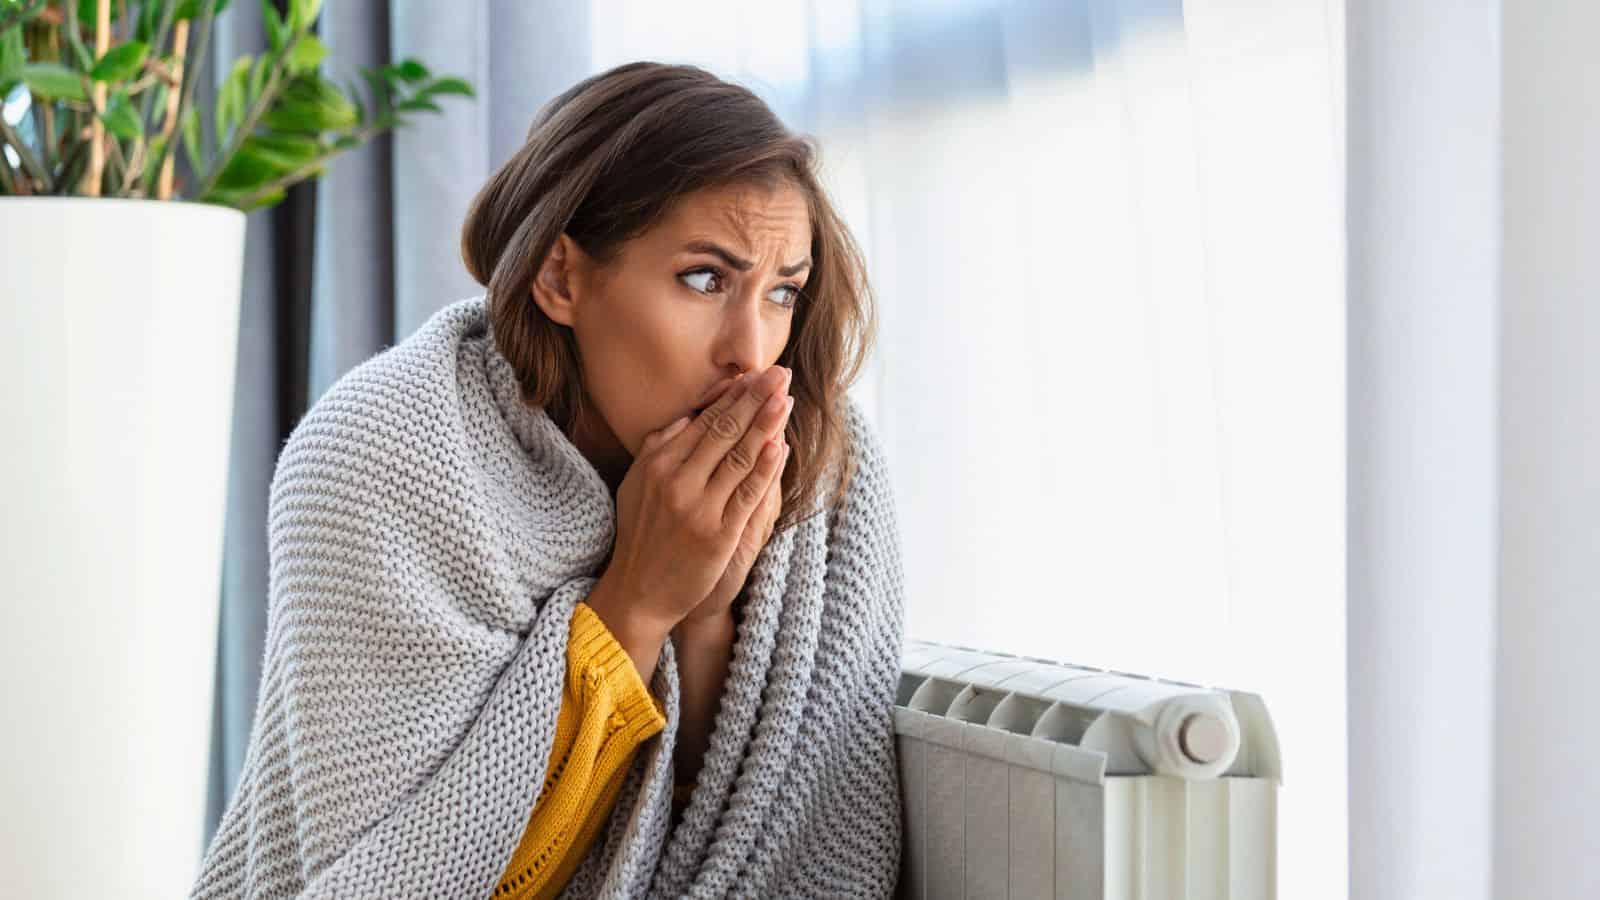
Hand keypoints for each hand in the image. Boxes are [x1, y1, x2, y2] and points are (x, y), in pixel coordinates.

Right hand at [600, 363, 793, 636]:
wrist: (638, 591)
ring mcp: (699, 508)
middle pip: (725, 431)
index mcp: (658, 464)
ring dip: (766, 425)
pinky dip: (766, 469)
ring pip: (740, 457)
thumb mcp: (636, 484)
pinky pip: (748, 494)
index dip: (734, 396)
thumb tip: (689, 415)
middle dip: (756, 399)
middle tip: (780, 374)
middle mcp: (677, 481)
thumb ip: (660, 447)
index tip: (756, 376)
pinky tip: (780, 447)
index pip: (704, 420)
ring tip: (786, 400)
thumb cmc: (640, 534)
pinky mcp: (718, 535)